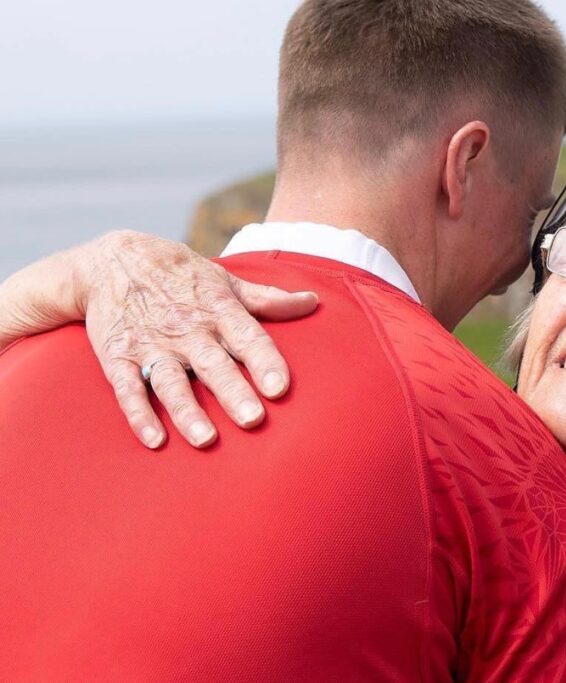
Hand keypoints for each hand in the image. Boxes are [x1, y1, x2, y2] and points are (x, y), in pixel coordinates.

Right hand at [79, 231, 317, 447]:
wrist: (112, 260)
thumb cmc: (182, 277)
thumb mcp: (225, 281)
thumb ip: (268, 299)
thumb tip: (313, 301)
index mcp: (218, 310)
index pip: (248, 338)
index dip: (265, 363)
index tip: (281, 388)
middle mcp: (187, 329)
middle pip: (214, 364)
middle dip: (233, 392)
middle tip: (253, 420)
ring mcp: (151, 344)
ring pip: (171, 381)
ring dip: (187, 411)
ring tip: (206, 439)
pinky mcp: (118, 356)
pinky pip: (128, 389)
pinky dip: (139, 414)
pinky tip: (155, 440)